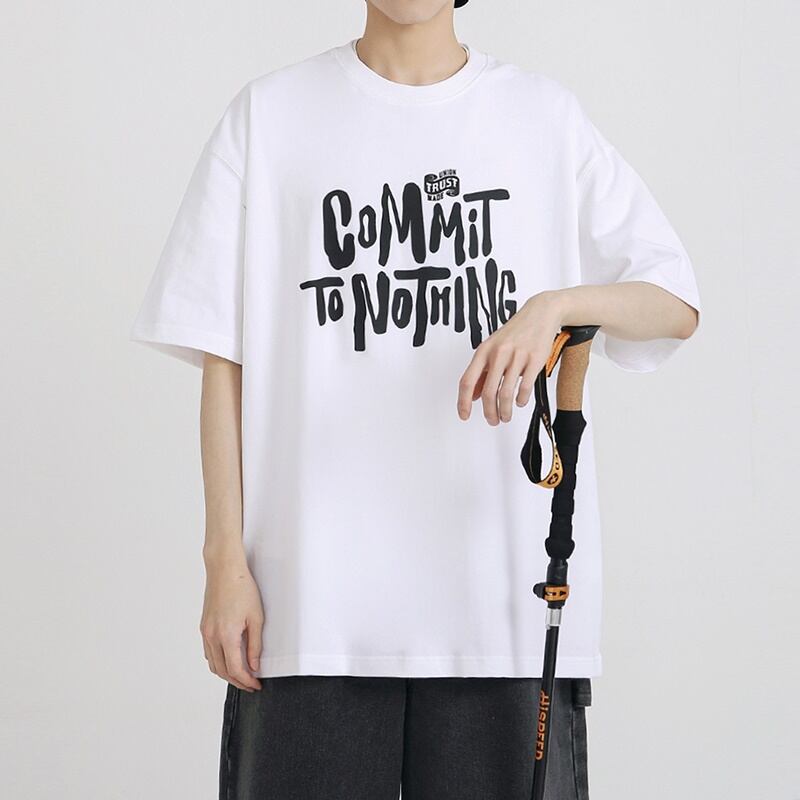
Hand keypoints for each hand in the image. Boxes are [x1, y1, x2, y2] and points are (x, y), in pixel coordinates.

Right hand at [200, 553, 263, 690]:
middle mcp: (212, 637)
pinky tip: (229, 659)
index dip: (247, 681)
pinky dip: (218, 661)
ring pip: (213, 664)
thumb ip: (255, 645)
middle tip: (251, 684)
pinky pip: (209, 652)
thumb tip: (254, 666)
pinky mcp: (204, 627)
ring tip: (242, 675)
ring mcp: (206, 632)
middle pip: (222, 671)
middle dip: (237, 681)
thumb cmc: (242, 588)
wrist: (224, 570)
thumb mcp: (256, 617)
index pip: (235, 670)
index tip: (256, 685)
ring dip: (227, 673)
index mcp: (226, 635)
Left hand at [457, 290, 563, 424]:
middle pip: (487, 392)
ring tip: (505, 416)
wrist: (540, 314)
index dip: (463, 402)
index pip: (467, 381)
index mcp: (483, 351)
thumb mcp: (492, 349)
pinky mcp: (535, 359)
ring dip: (504, 410)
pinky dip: (520, 400)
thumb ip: (481, 372)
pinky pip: (524, 387)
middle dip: (489, 412)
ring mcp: (517, 356)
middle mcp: (498, 353)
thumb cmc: (514, 333)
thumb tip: (472, 396)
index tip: (464, 415)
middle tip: (492, 421)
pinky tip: (519, 402)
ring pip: (506, 393)